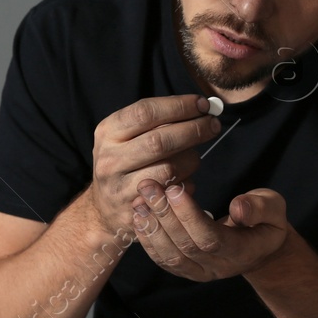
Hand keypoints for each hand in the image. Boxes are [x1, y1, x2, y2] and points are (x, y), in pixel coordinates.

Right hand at [89, 95, 222, 237]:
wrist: (103, 207)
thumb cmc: (126, 162)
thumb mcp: (128, 135)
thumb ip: (158, 121)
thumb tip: (200, 108)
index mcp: (108, 132)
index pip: (145, 112)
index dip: (179, 106)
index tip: (203, 105)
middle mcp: (109, 160)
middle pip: (159, 141)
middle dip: (193, 130)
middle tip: (213, 125)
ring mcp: (119, 189)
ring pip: (169, 170)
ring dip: (191, 160)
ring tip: (194, 157)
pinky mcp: (134, 213)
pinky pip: (172, 196)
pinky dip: (186, 185)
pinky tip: (184, 180)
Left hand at [131, 180, 290, 281]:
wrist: (259, 247)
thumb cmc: (266, 222)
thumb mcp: (274, 209)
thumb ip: (260, 208)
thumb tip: (238, 208)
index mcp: (242, 253)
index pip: (210, 238)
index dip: (189, 215)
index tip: (174, 189)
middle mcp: (219, 268)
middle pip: (185, 245)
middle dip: (164, 214)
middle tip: (148, 187)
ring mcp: (200, 273)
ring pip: (170, 255)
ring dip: (151, 227)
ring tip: (139, 200)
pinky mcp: (186, 270)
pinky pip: (163, 259)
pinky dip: (147, 239)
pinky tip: (138, 217)